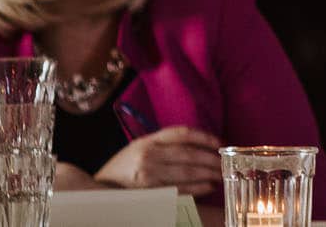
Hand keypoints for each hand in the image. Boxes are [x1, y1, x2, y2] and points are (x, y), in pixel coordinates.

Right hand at [94, 125, 223, 194]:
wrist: (99, 188)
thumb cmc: (123, 167)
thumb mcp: (139, 147)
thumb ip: (163, 144)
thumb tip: (197, 146)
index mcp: (148, 140)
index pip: (182, 134)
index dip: (204, 137)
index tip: (219, 143)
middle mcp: (149, 155)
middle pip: (188, 154)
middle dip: (211, 158)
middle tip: (225, 162)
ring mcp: (148, 174)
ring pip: (186, 171)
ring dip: (207, 173)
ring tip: (221, 174)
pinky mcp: (148, 191)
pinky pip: (177, 188)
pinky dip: (196, 188)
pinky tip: (208, 187)